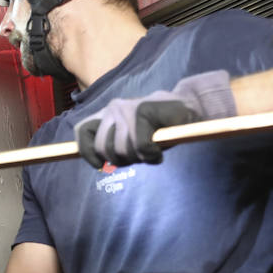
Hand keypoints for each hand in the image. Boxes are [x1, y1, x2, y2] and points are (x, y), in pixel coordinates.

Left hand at [75, 70, 234, 167]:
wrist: (190, 108)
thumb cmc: (159, 128)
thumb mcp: (131, 138)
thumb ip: (114, 145)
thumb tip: (98, 163)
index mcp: (106, 115)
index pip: (82, 132)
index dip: (87, 153)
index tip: (100, 164)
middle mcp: (112, 109)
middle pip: (103, 148)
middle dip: (121, 160)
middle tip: (139, 156)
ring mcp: (127, 109)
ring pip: (122, 149)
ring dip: (139, 158)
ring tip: (151, 150)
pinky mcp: (143, 110)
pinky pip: (141, 146)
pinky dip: (152, 155)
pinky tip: (159, 150)